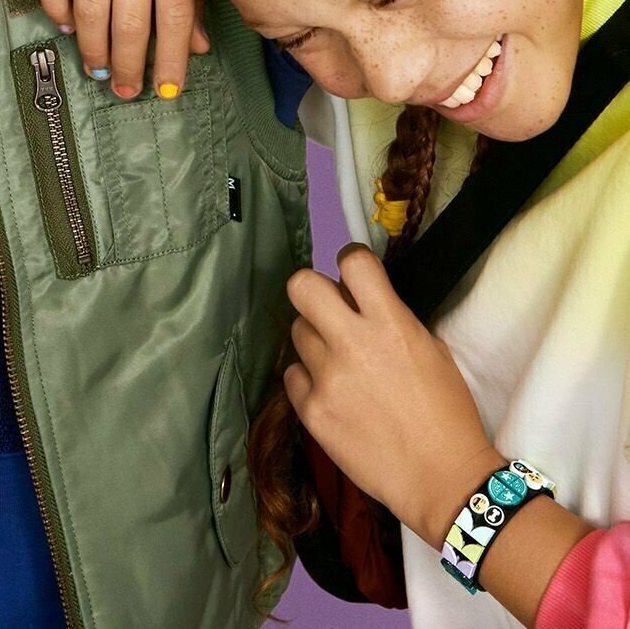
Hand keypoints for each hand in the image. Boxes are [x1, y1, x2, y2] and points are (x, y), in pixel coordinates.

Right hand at [38, 0, 208, 96]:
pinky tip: (64, 24)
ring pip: (89, 9)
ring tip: (98, 68)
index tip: (165, 92)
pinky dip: (56, 8)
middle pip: (130, 23)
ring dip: (93, 47)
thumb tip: (195, 45)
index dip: (168, 63)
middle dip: (130, 66)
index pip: (174, 21)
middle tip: (127, 90)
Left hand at [285, 244, 502, 547]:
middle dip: (314, 292)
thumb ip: (393, 319)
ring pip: (298, 332)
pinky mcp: (310, 410)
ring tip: (341, 366)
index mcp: (390, 325)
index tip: (354, 275)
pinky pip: (294, 375)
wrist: (442, 480)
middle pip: (301, 286)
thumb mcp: (433, 352)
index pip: (353, 263)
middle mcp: (352, 344)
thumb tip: (363, 301)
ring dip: (316, 341)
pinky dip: (309, 381)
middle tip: (331, 312)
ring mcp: (326, 377)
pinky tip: (332, 395)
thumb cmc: (448, 414)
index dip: (351, 262)